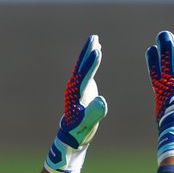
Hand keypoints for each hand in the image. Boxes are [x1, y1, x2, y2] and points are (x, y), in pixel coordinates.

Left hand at [44, 35, 107, 172]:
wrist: (71, 134)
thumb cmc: (79, 130)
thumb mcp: (88, 123)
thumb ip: (94, 112)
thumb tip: (102, 101)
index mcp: (76, 93)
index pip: (84, 75)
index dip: (91, 63)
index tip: (97, 51)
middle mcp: (75, 86)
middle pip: (82, 66)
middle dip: (87, 52)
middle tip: (94, 38)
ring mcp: (78, 85)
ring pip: (83, 65)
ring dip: (88, 52)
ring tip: (95, 39)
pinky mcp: (83, 86)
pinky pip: (87, 69)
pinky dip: (91, 60)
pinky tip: (96, 52)